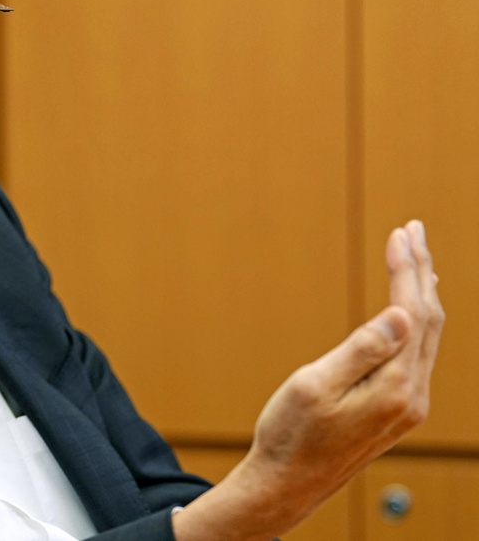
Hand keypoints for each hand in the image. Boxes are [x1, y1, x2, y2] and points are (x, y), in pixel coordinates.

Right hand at [173, 220, 444, 540]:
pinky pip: (417, 353)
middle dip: (421, 271)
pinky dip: (417, 320)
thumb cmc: (291, 434)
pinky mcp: (396, 410)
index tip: (400, 234)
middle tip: (413, 229)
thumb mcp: (315, 386)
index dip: (406, 270)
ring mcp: (407, 406)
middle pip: (428, 320)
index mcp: (394, 388)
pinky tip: (410, 310)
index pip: (412, 313)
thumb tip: (402, 315)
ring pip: (427, 337)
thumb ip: (361, 350)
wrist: (285, 484)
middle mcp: (411, 397)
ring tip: (418, 257)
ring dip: (422, 292)